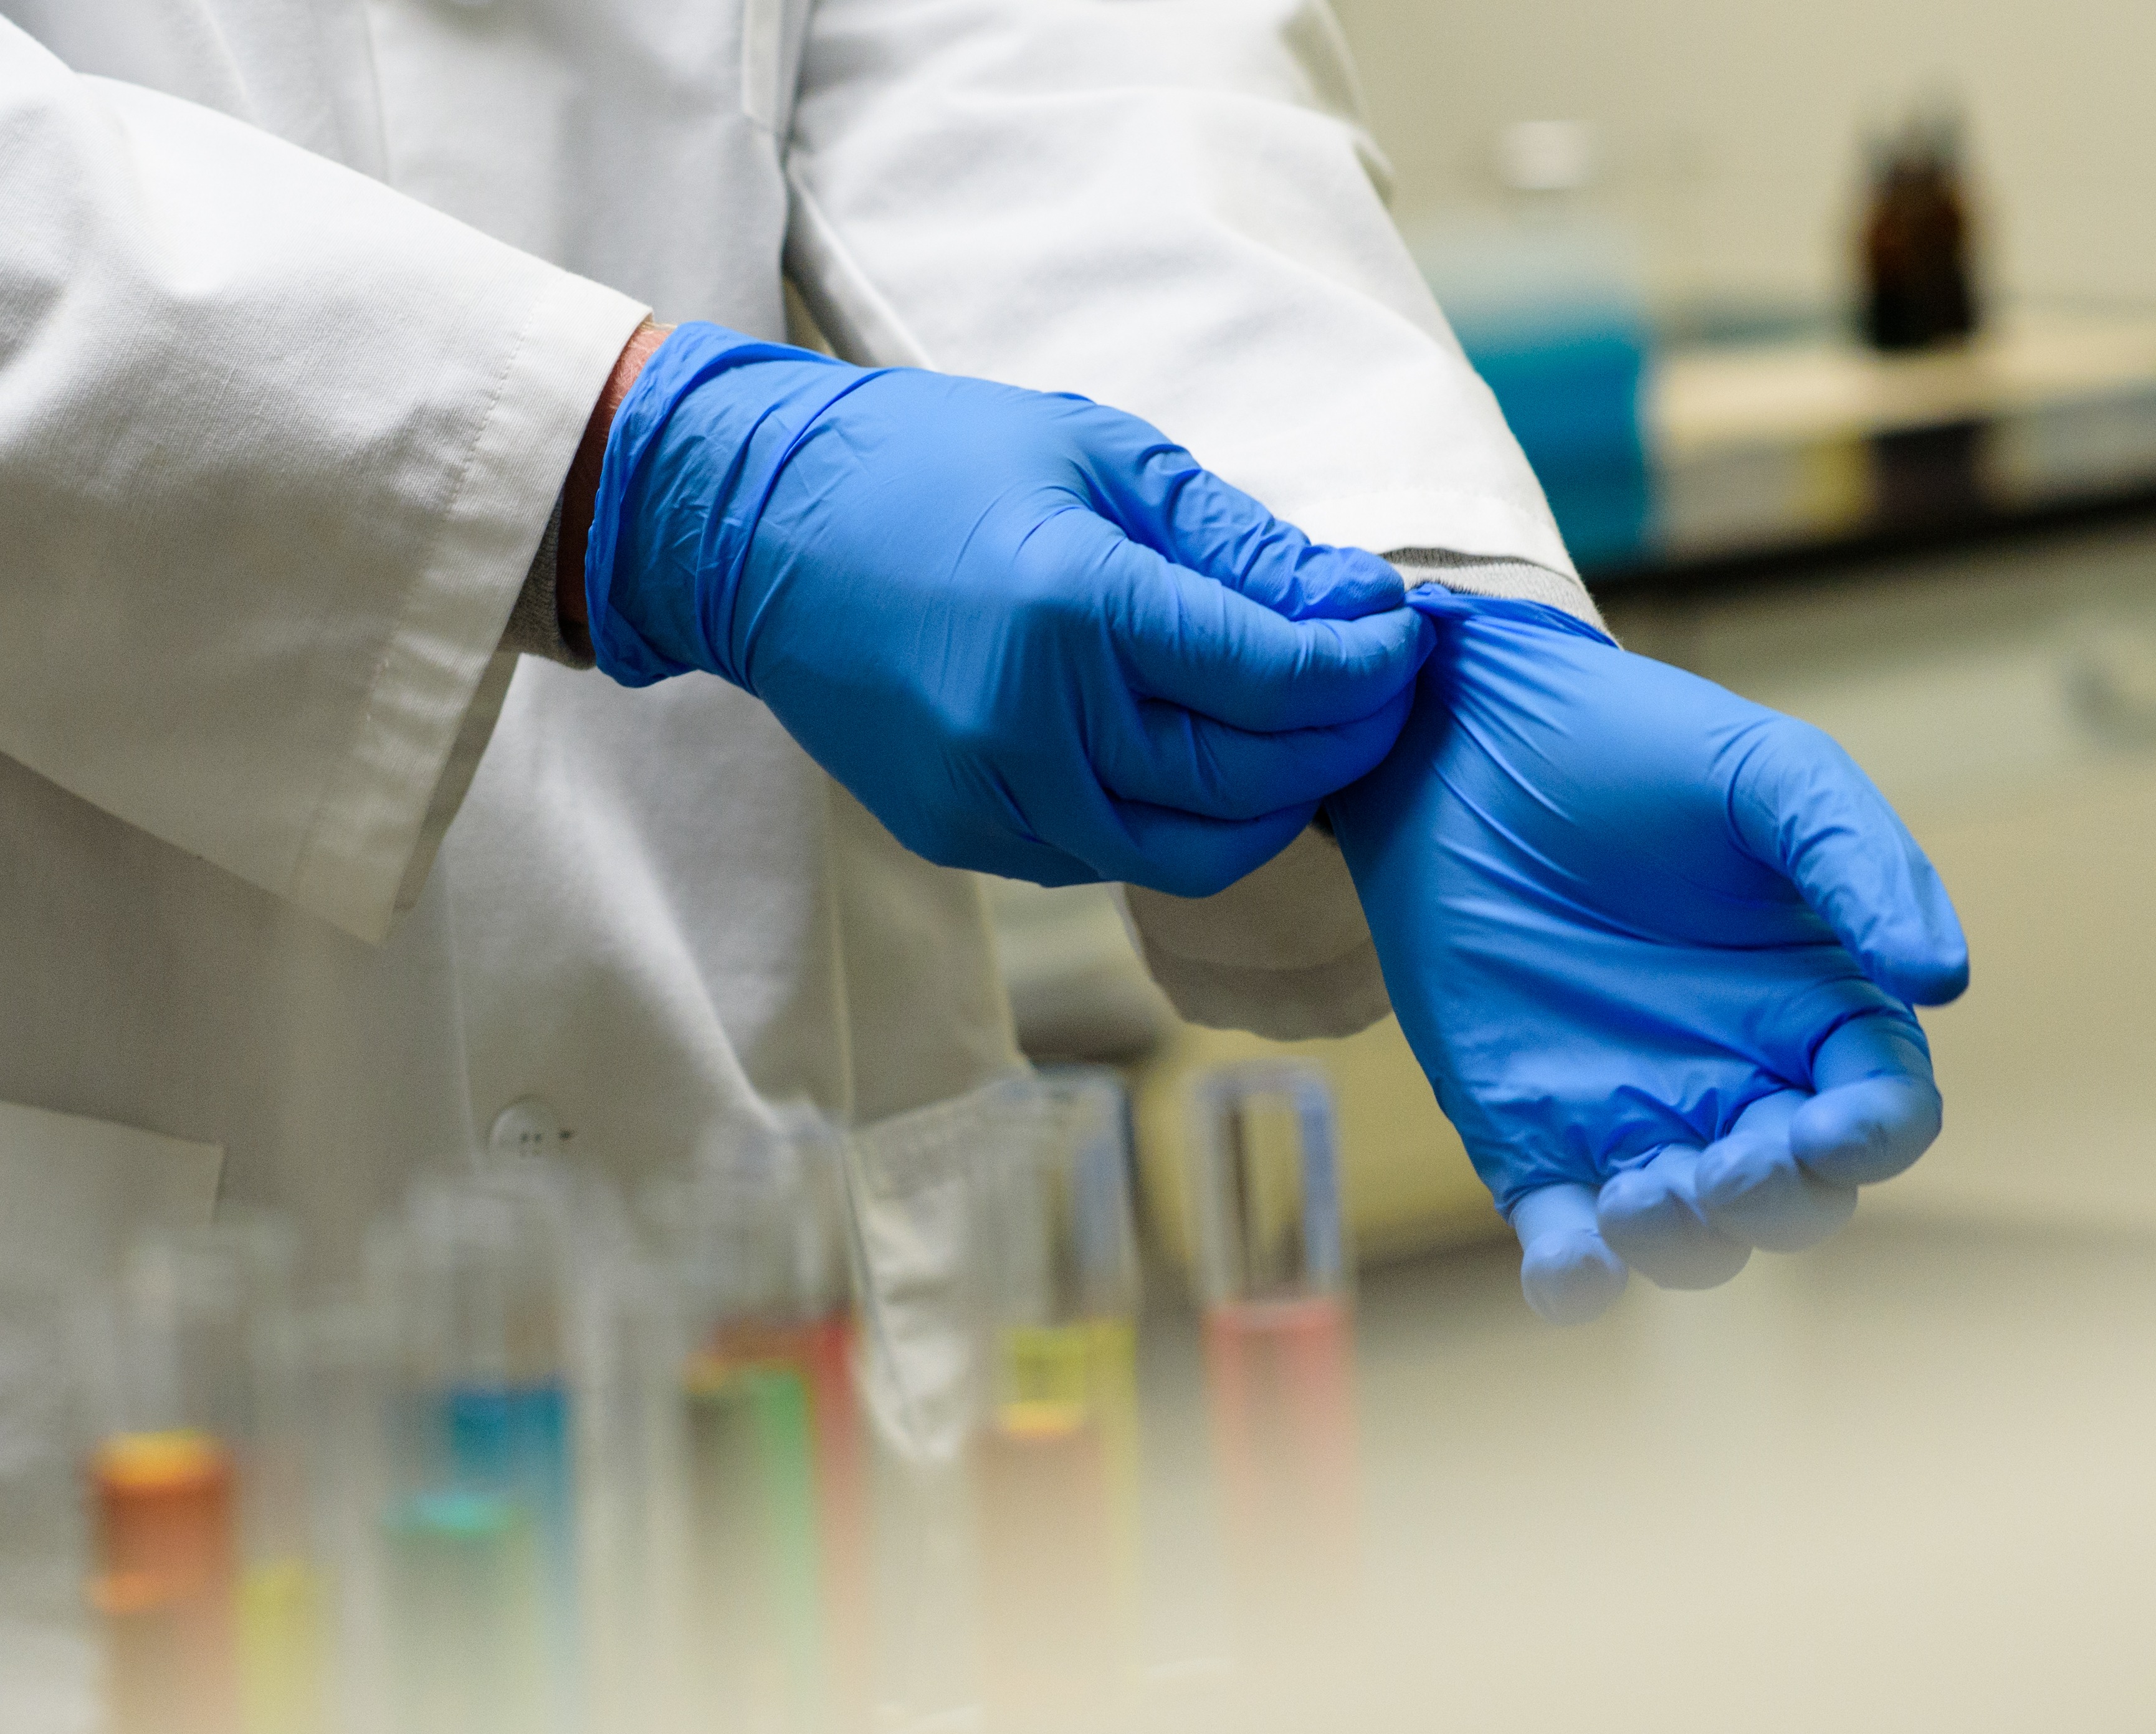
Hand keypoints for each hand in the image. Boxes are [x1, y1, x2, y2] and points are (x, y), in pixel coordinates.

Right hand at [584, 321, 1424, 895]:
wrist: (753, 530)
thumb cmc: (931, 462)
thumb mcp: (1102, 456)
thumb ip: (1241, 547)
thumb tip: (1365, 605)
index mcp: (1076, 608)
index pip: (1282, 680)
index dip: (1370, 666)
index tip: (1402, 630)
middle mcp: (1036, 727)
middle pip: (1257, 781)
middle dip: (1343, 737)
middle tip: (1375, 681)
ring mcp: (996, 800)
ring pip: (1199, 849)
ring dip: (1275, 795)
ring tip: (1301, 723)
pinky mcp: (968, 838)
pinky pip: (1117, 854)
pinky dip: (1185, 814)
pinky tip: (1197, 746)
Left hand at [1328, 591, 1969, 1321]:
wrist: (1464, 741)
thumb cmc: (1634, 748)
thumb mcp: (1771, 775)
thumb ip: (1861, 863)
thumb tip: (1945, 981)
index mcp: (1818, 1008)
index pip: (1881, 1114)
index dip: (1869, 1142)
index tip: (1828, 1133)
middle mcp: (1741, 1080)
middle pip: (1799, 1199)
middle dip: (1776, 1205)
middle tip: (1721, 1168)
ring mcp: (1638, 1118)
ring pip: (1695, 1241)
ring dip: (1682, 1245)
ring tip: (1638, 1195)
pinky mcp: (1533, 1138)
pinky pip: (1568, 1244)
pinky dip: (1575, 1281)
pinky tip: (1570, 1270)